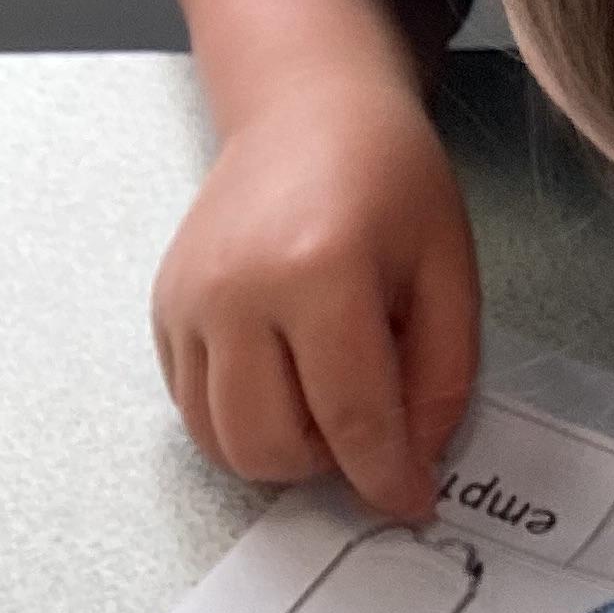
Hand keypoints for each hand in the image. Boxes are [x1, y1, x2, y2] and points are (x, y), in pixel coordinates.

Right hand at [152, 80, 479, 520]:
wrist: (307, 111)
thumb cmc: (391, 181)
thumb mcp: (449, 268)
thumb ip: (443, 374)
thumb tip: (414, 462)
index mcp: (320, 273)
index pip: (352, 418)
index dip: (388, 476)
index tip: (414, 501)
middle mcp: (237, 292)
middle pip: (271, 445)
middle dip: (330, 464)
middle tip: (371, 424)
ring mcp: (188, 302)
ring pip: (221, 441)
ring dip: (282, 452)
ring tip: (327, 401)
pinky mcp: (163, 309)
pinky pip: (193, 409)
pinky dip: (242, 419)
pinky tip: (286, 373)